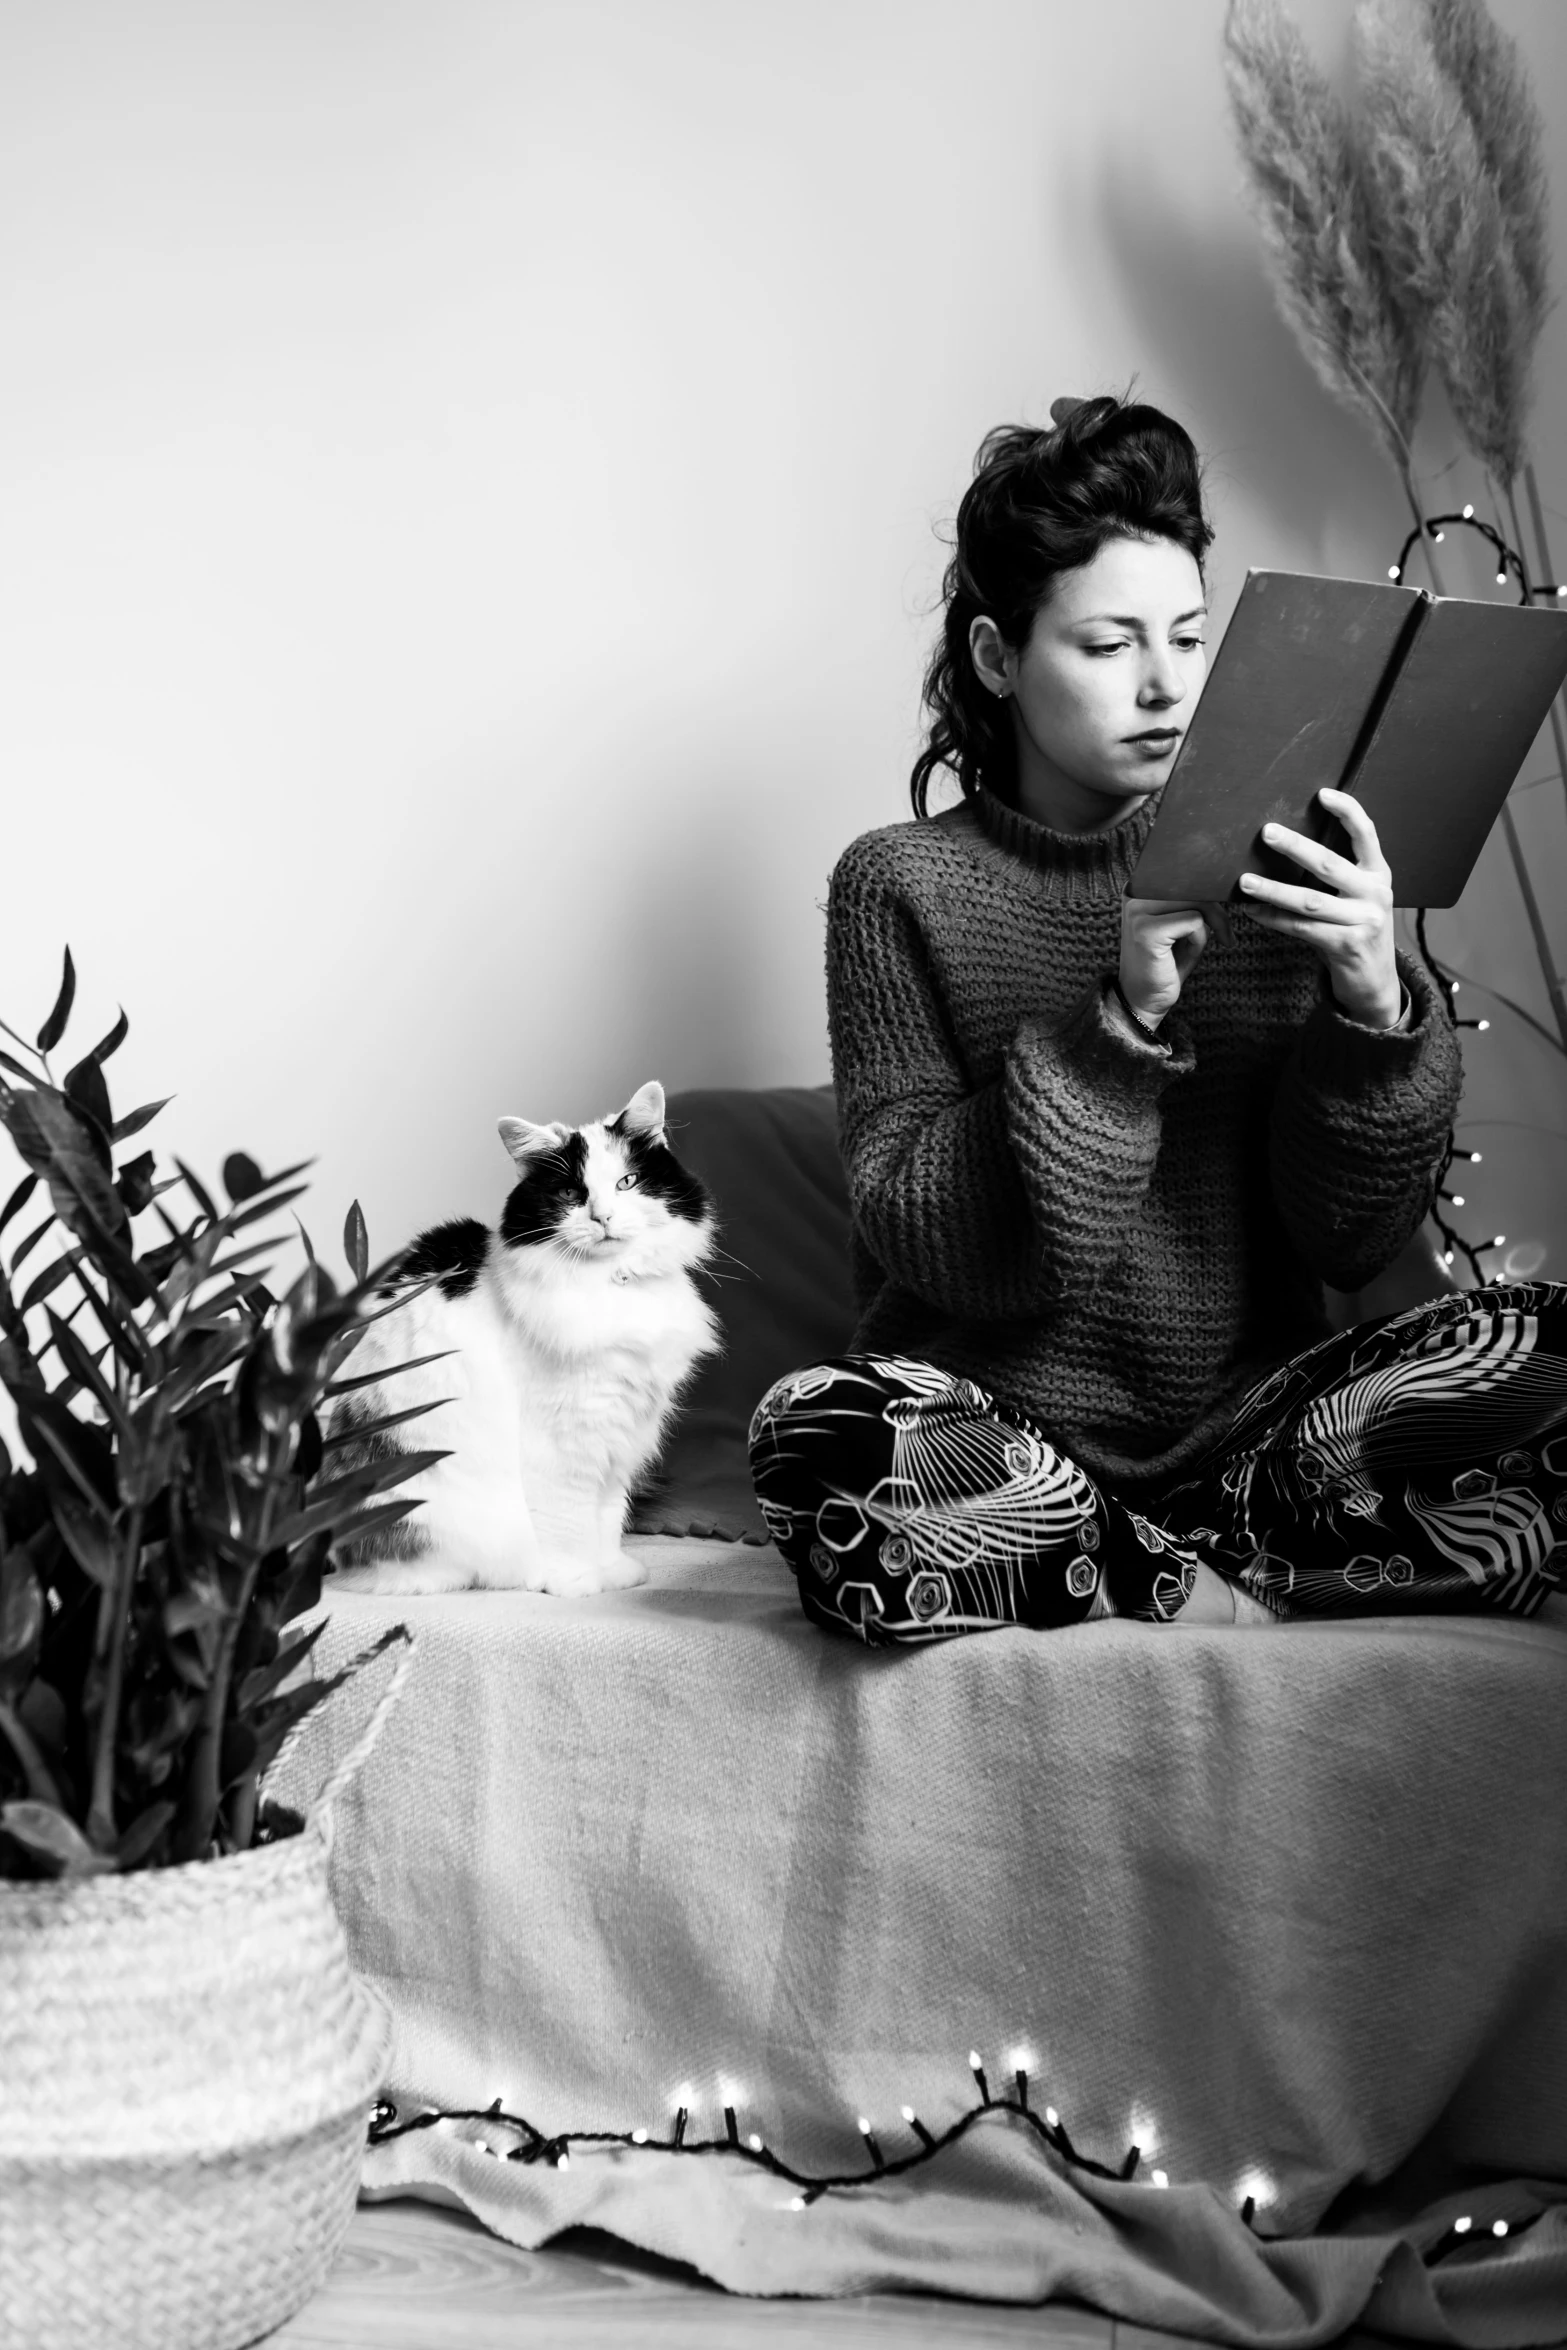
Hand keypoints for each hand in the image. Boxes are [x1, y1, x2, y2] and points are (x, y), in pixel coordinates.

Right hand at [1119, 896, 1232, 1027]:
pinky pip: (1194, 921)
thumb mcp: (1182, 927)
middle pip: (1193, 886)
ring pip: (1197, 902)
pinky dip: (1199, 939)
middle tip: (1225, 935)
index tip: (1218, 917)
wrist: (1142, 1001)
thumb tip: (1221, 886)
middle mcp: (1134, 895)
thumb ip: (1196, 903)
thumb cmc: (1165, 964)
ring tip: (1202, 947)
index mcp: (1140, 888)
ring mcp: (1138, 912)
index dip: (1207, 894)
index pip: (1184, 876)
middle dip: (1216, 911)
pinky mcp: (1147, 930)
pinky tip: (1188, 954)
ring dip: (1209, 925)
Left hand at [1237, 788, 1399, 1027]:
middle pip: (1329, 864)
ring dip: (1273, 890)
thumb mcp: (1357, 896)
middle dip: (1295, 847)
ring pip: (1310, 900)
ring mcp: (1364, 921)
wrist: (1375, 981)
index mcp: (1378, 873)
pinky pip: (1302, 929)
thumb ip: (1338, 873)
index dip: (1347, 811)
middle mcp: (1376, 893)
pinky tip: (1252, 912)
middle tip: (1266, 832)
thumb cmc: (1356, 929)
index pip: (1366, 834)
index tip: (1322, 793)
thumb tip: (1288, 843)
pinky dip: (1274, 919)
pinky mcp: (1347, 946)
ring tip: (1245, 881)